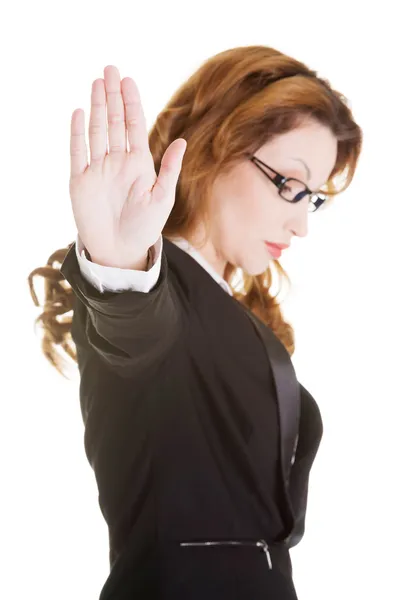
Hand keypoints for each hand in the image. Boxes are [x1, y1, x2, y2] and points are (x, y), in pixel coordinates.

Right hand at [69, 65, 186, 268]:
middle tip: (110, 69)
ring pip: (97, 131)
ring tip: (97, 83)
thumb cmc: (145, 228)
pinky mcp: (81, 182)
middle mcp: (118, 162)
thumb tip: (181, 140)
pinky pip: (78, 152)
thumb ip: (170, 169)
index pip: (134, 126)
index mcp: (139, 163)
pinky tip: (79, 113)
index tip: (127, 80)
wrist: (121, 251)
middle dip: (112, 95)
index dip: (131, 103)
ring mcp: (98, 170)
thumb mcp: (163, 199)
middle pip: (114, 122)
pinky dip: (77, 133)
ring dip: (97, 107)